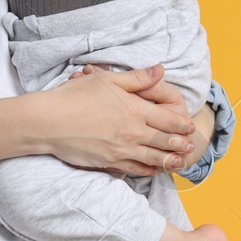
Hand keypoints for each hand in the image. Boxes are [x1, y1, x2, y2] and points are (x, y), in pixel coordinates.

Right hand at [40, 64, 196, 175]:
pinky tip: (153, 170)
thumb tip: (161, 70)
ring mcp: (121, 150)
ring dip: (170, 160)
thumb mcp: (107, 80)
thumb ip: (137, 78)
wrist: (49, 122)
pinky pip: (135, 169)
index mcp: (135, 110)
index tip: (190, 127)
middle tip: (191, 146)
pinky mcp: (109, 162)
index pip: (169, 119)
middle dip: (181, 144)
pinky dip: (148, 170)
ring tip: (180, 161)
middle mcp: (133, 133)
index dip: (182, 124)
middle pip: (166, 141)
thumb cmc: (75, 96)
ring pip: (154, 159)